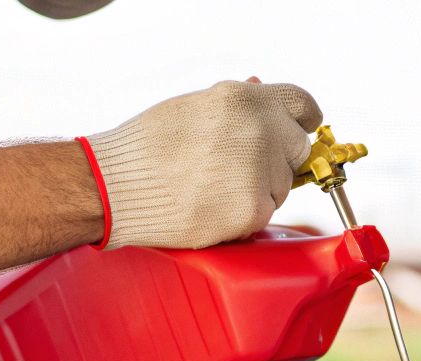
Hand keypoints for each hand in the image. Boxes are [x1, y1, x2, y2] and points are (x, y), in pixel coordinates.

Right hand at [85, 79, 321, 248]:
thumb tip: (262, 87)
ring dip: (259, 187)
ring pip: (281, 185)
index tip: (302, 128)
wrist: (117, 186)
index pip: (302, 106)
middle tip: (239, 166)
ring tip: (214, 186)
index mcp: (247, 99)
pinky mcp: (253, 210)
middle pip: (296, 149)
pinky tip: (212, 205)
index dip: (303, 119)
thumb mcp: (195, 106)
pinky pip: (265, 212)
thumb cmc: (149, 145)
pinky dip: (245, 213)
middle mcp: (261, 132)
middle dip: (277, 157)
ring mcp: (260, 172)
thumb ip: (238, 102)